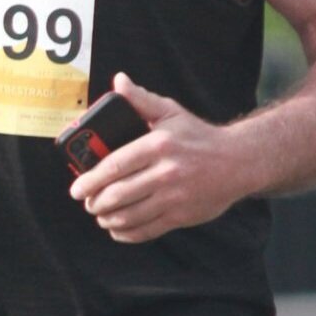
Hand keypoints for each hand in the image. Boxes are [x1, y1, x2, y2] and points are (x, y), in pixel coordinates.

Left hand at [68, 72, 246, 242]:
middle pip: (118, 194)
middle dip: (96, 203)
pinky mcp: (181, 216)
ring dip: (108, 219)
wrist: (238, 162)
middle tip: (87, 203)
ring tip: (101, 215)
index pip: (115, 166)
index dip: (91, 180)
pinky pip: (147, 230)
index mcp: (158, 145)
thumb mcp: (171, 112)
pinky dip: (127, 234)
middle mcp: (166, 172)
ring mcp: (174, 197)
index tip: (76, 189)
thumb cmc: (199, 137)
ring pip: (130, 216)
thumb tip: (118, 81)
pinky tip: (118, 229)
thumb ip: (141, 100)